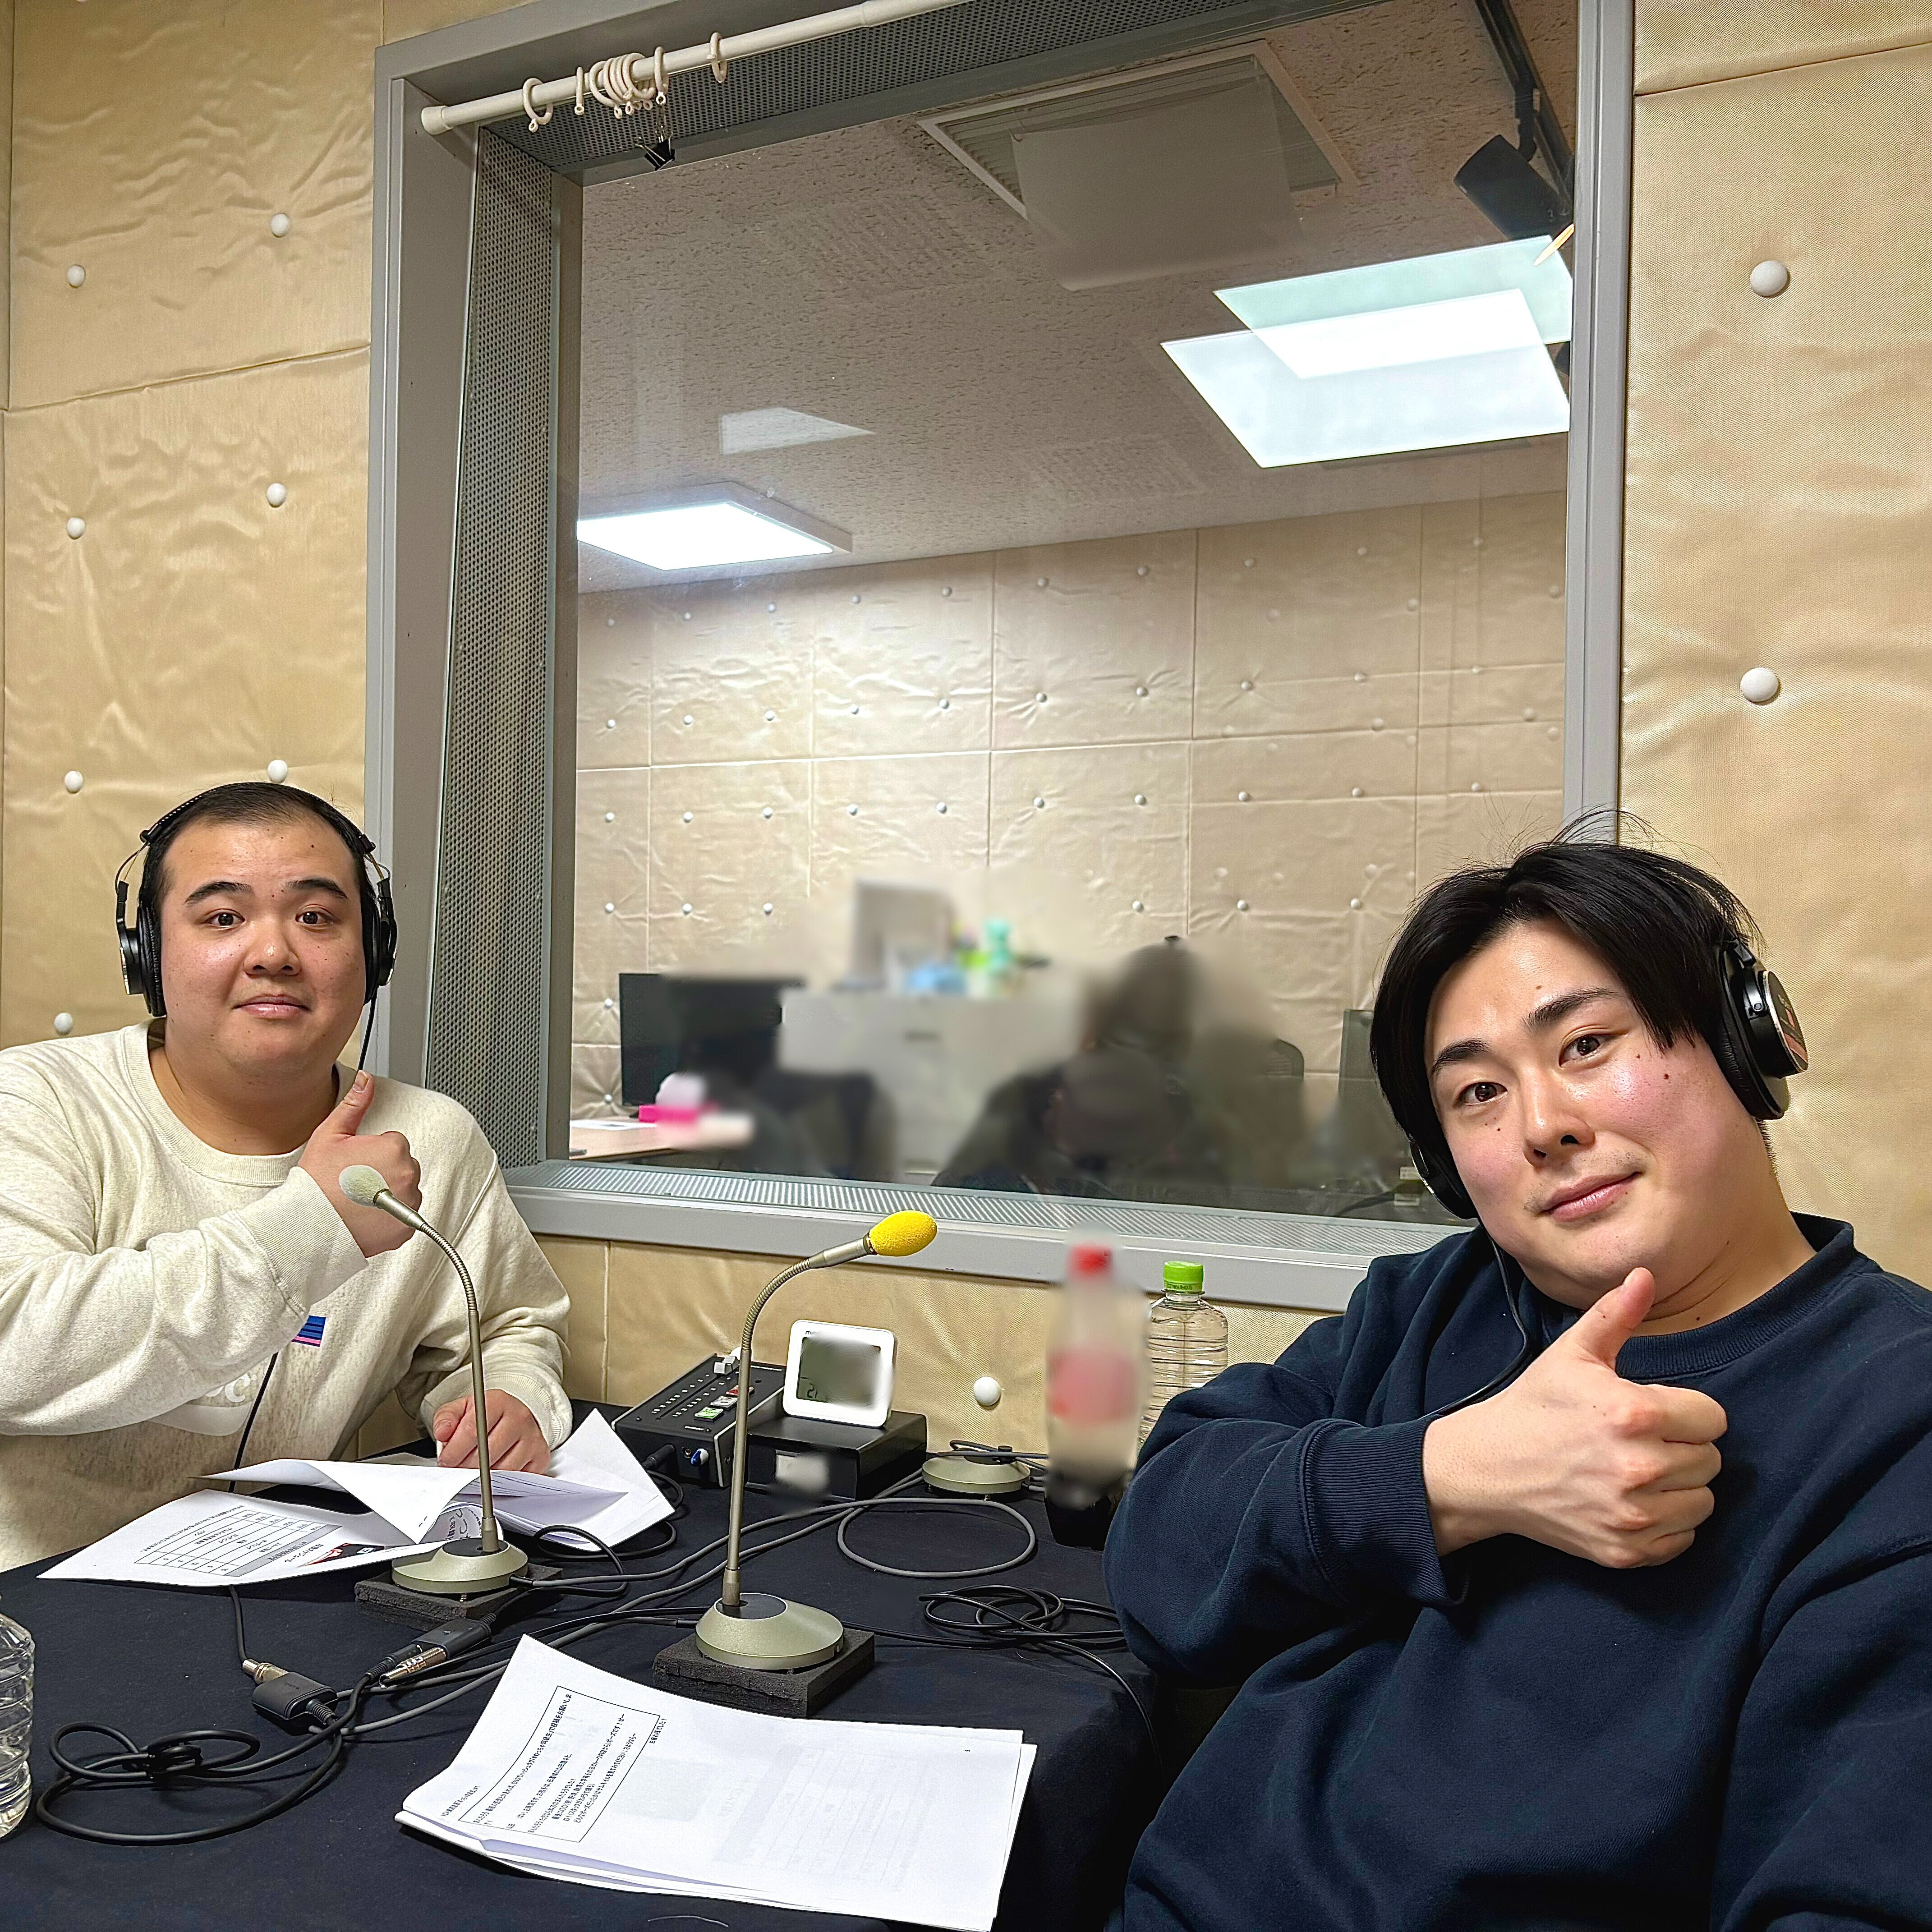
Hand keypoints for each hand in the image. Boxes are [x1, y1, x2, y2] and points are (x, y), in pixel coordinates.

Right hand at [298, 1069, 421, 1257]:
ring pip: (405, 1190)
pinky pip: (405, 1216)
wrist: (308, 1225)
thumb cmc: (316, 1181)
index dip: (371, 1152)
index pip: (393, 1143)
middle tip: (354, 1182)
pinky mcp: (406, 1227)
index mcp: (394, 1147)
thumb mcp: (331, 1134)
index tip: (354, 1164)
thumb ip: (355, 1104)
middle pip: (402, 1165)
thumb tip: (366, 1080)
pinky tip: (367, 1216)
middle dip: (383, 1170)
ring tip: (358, 1200)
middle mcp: (408, 1173)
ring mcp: (409, 1202)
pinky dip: (391, 1217)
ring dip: (389, 1193)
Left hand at [432, 1390, 549, 1473]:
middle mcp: (519, 1417)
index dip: (454, 1451)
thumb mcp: (462, 1409)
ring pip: (502, 1469)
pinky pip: (517, 1478)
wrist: (514, 1416)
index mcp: (498, 1401)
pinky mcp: (540, 1456)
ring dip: (482, 1477)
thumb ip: (446, 1418)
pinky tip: (493, 1472)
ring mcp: (532, 1437)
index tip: (446, 1461)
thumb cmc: (487, 1415)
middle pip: (487, 1453)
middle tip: (457, 1468)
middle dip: (465, 1467)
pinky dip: (502, 1481)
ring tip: (474, 1469)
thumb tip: (442, 1432)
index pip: (473, 1431)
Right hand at [1422, 1268, 1726, 1568]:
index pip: (1712, 1418)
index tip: (1657, 1411)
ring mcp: (1632, 1516)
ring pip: (1702, 1501)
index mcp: (1633, 1414)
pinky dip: (1667, 1523)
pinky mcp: (1625, 1551)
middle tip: (1644, 1440)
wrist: (1487, 1468)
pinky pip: (1683, 1539)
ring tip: (1641, 1470)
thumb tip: (1645, 1275)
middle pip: (1711, 1460)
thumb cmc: (1534, 1407)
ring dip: (1680, 1486)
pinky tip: (1635, 1501)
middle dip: (1684, 1446)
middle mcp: (1639, 1468)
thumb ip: (1615, 1315)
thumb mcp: (1571, 1354)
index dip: (1688, 1410)